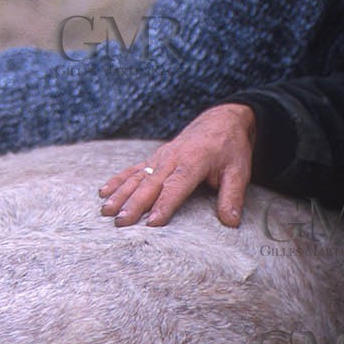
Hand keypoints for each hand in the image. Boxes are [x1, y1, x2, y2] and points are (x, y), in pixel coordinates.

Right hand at [98, 103, 256, 227]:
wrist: (222, 120)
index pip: (176, 186)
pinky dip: (118, 180)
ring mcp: (161, 156)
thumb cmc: (230, 148)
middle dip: (134, 204)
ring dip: (120, 194)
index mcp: (193, 161)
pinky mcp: (156, 157)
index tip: (151, 224)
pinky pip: (134, 169)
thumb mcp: (239, 170)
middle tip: (120, 223)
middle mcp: (172, 157)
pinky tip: (104, 191)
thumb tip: (230, 223)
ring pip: (137, 177)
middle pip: (150, 183)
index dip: (164, 205)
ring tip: (106, 210)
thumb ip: (233, 196)